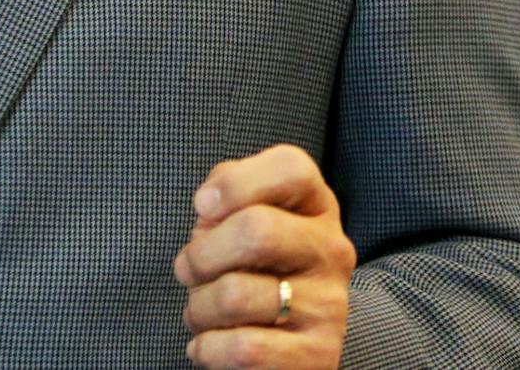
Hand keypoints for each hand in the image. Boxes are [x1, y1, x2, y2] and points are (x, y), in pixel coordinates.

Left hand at [173, 144, 355, 368]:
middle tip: (187, 270)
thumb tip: (209, 205)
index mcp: (316, 206)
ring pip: (236, 295)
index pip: (290, 168)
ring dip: (199, 307)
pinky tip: (207, 345)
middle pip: (256, 230)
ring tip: (201, 312)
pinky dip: (208, 348)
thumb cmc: (254, 269)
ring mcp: (330, 304)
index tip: (202, 207)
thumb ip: (229, 192)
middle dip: (202, 254)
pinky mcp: (318, 354)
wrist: (290, 344)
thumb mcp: (244, 219)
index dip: (236, 183)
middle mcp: (332, 250)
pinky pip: (244, 349)